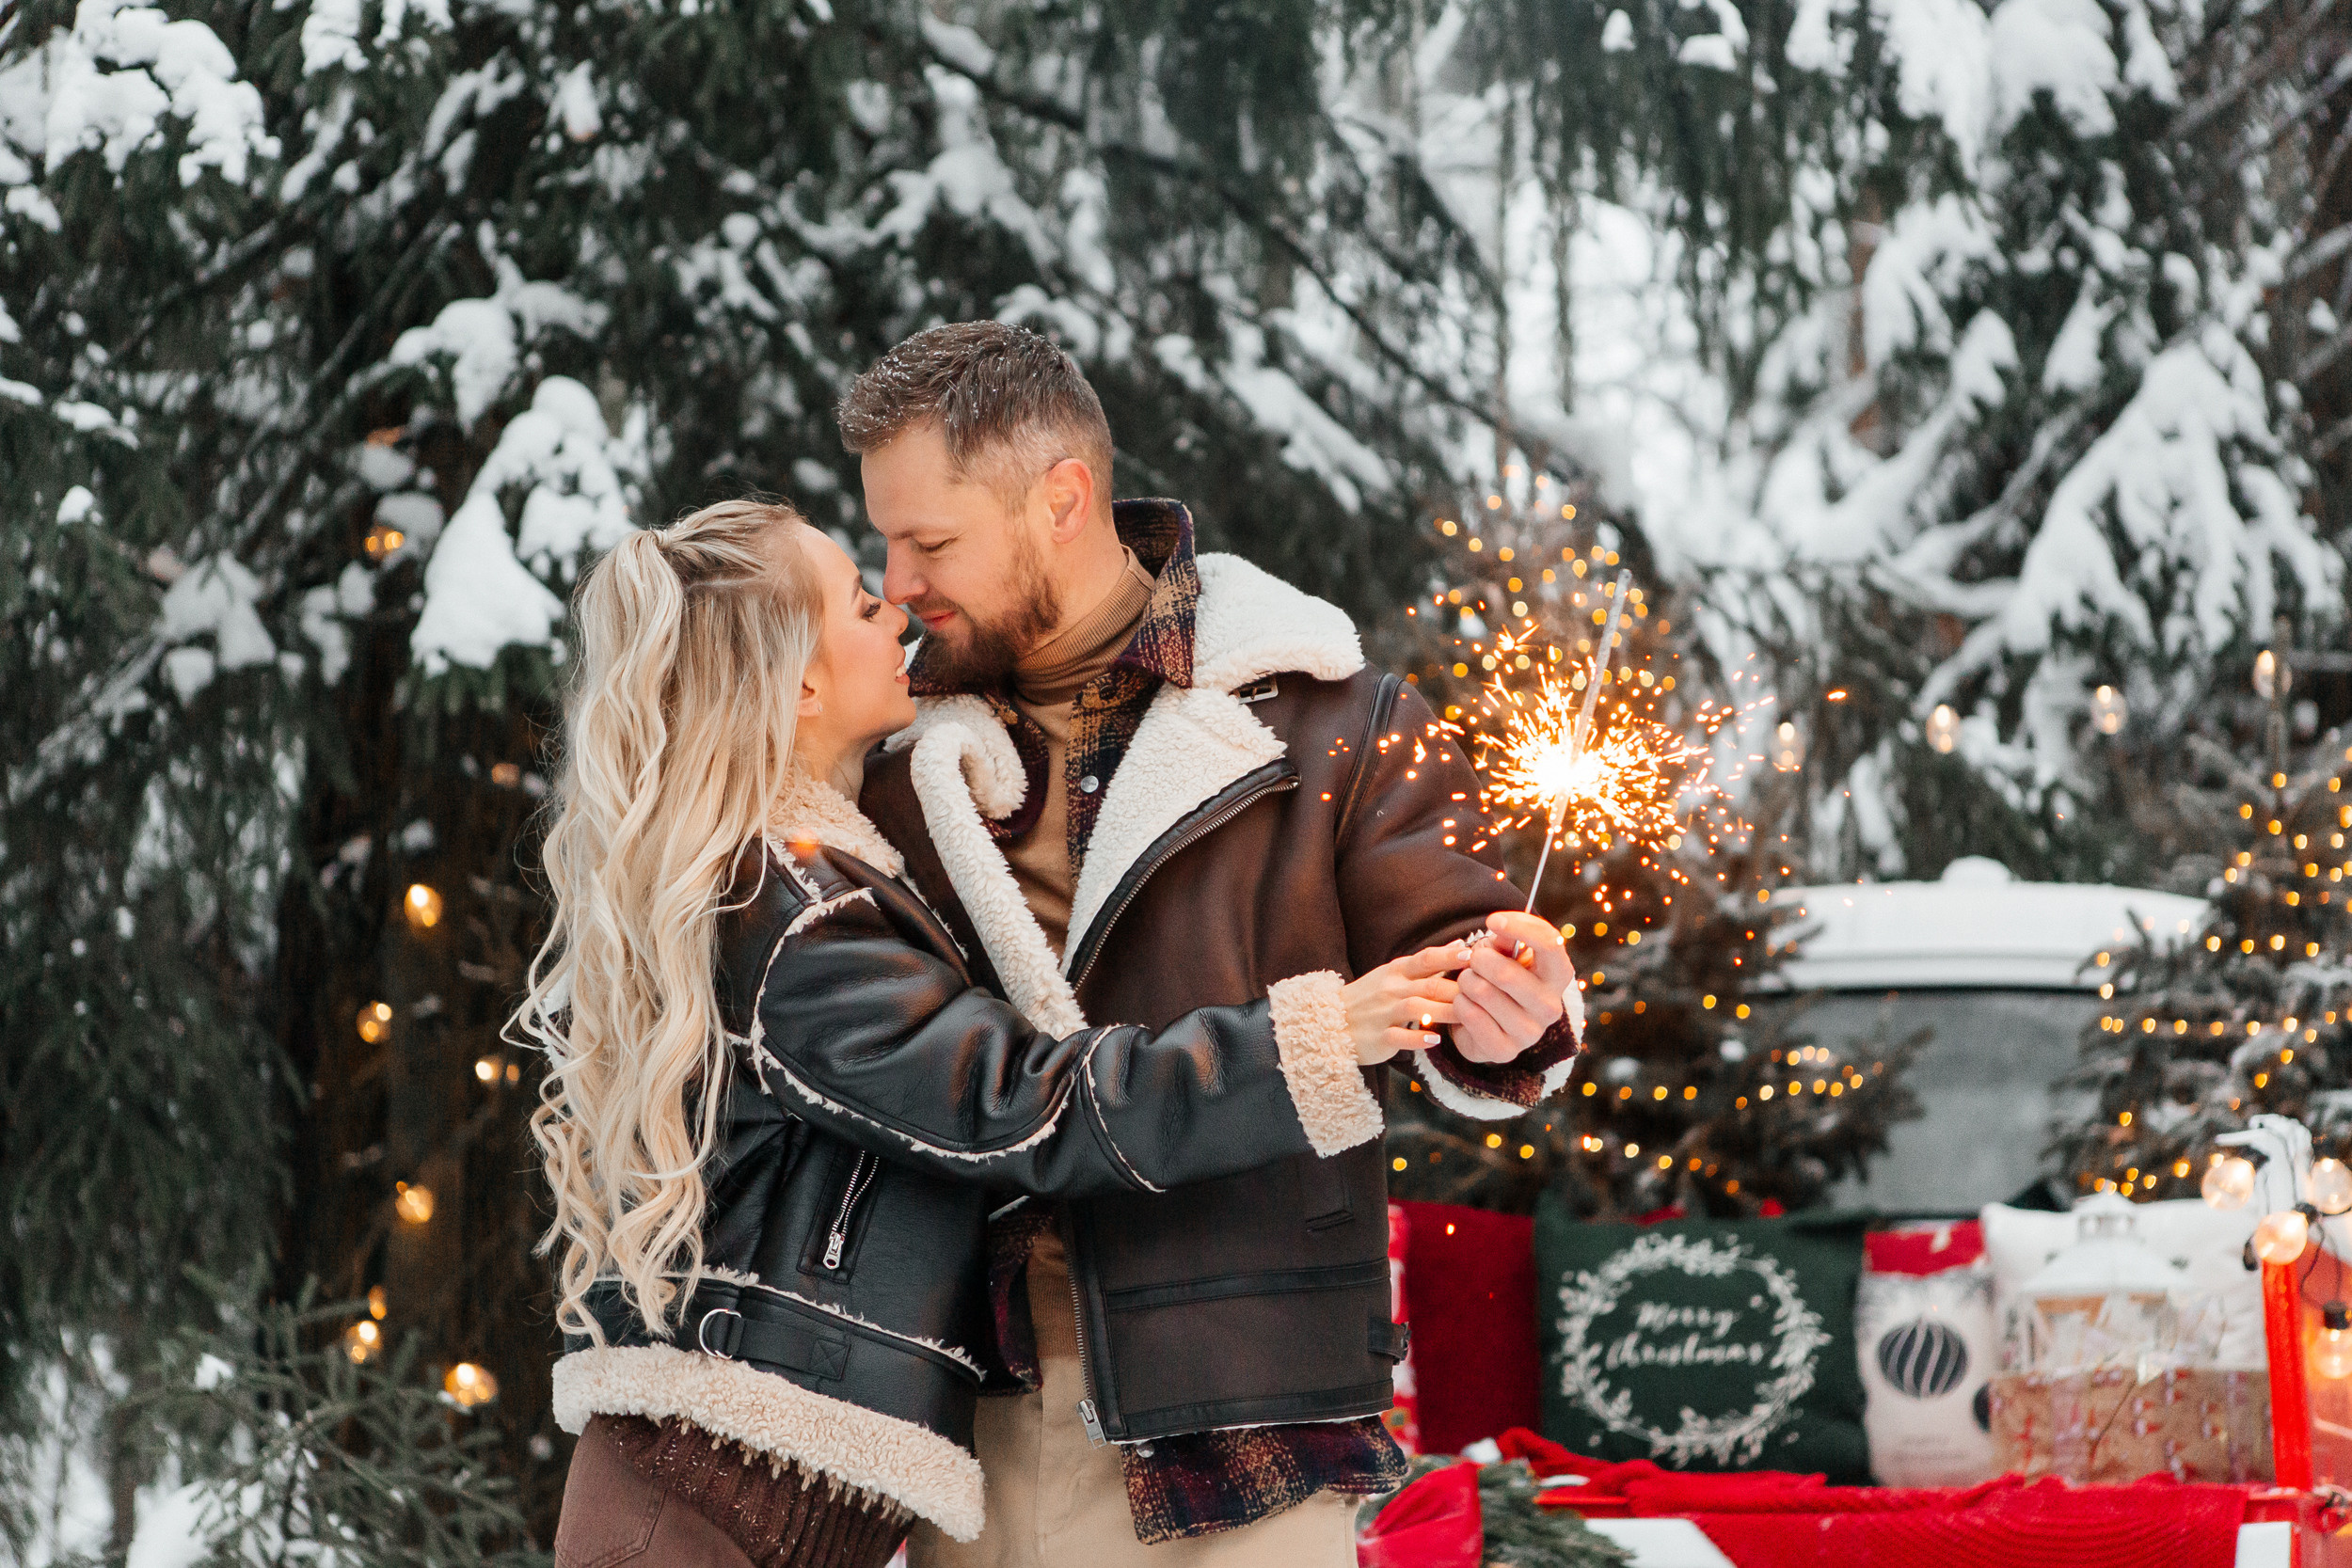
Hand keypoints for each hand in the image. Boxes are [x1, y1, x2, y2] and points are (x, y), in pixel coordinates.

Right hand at [1342, 942, 1466, 1065]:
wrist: (1330, 1022)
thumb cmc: (1371, 997)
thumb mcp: (1395, 973)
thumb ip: (1428, 963)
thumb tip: (1461, 945)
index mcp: (1396, 971)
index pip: (1426, 959)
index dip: (1450, 957)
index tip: (1474, 956)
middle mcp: (1390, 989)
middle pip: (1429, 985)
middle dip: (1457, 989)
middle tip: (1485, 995)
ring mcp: (1382, 1013)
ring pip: (1417, 1009)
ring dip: (1444, 1012)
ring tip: (1467, 1016)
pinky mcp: (1378, 1037)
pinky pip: (1400, 1037)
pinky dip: (1418, 1039)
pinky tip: (1436, 1040)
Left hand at [1451, 911, 1576, 1064]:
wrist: (1490, 1022)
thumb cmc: (1501, 977)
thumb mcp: (1505, 953)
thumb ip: (1505, 938)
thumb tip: (1500, 925)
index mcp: (1559, 976)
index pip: (1550, 944)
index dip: (1520, 926)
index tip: (1493, 920)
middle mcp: (1551, 1007)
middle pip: (1505, 972)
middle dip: (1479, 959)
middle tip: (1474, 961)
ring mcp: (1530, 1033)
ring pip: (1482, 992)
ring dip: (1466, 981)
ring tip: (1469, 983)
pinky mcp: (1505, 1051)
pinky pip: (1469, 1014)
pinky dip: (1460, 1002)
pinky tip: (1466, 1004)